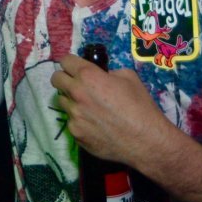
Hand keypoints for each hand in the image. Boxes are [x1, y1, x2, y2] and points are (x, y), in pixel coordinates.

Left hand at [51, 54, 172, 167]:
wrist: (144, 139)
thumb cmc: (140, 105)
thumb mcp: (129, 77)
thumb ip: (108, 73)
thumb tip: (100, 76)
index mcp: (88, 76)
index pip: (65, 61)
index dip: (71, 63)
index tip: (76, 68)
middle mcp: (76, 93)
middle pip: (56, 79)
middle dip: (64, 79)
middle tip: (77, 85)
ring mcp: (73, 115)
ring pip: (63, 102)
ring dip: (72, 101)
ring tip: (90, 108)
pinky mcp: (75, 133)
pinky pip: (72, 122)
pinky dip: (81, 121)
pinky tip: (96, 126)